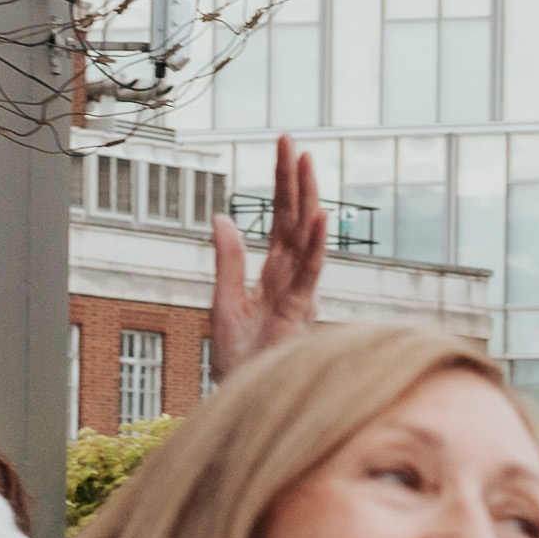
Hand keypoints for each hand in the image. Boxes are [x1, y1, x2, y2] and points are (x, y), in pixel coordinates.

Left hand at [215, 137, 329, 373]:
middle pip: (295, 220)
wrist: (242, 392)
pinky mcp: (300, 310)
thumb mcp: (223, 300)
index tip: (283, 148)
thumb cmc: (237, 357)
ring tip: (307, 165)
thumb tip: (221, 216)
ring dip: (307, 201)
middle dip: (295, 182)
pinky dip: (314, 244)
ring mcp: (299, 292)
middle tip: (294, 144)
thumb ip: (228, 259)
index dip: (281, 184)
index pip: (280, 220)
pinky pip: (310, 272)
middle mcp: (291, 277)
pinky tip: (317, 216)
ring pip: (306, 238)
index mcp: (273, 272)